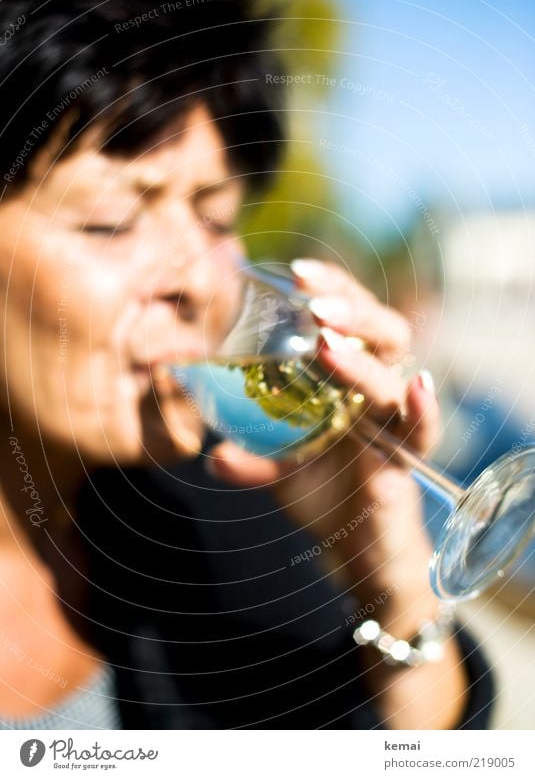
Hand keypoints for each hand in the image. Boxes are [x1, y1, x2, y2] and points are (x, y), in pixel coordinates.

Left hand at [207, 258, 440, 598]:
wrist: (357, 549)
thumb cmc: (324, 493)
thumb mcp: (279, 470)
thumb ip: (250, 460)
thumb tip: (212, 454)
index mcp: (348, 378)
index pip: (349, 317)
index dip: (332, 287)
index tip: (296, 272)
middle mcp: (377, 389)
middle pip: (381, 330)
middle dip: (351, 310)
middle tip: (313, 305)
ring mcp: (395, 421)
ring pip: (395, 372)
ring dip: (363, 356)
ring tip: (330, 343)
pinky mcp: (408, 458)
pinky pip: (421, 430)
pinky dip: (423, 408)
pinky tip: (416, 388)